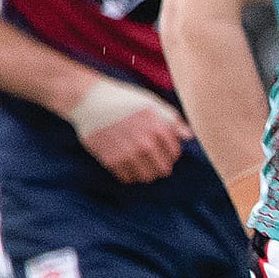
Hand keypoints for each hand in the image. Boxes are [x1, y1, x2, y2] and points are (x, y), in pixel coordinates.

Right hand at [68, 75, 190, 182]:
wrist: (89, 100)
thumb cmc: (123, 99)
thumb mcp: (152, 103)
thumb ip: (172, 120)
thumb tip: (188, 136)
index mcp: (159, 129)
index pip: (175, 154)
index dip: (171, 153)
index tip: (163, 150)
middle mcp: (146, 144)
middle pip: (163, 170)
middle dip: (161, 166)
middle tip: (154, 160)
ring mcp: (128, 154)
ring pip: (146, 177)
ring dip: (146, 173)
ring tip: (141, 164)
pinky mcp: (111, 160)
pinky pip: (126, 178)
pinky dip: (129, 175)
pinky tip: (127, 165)